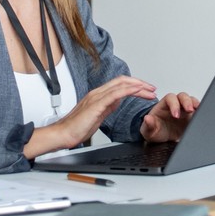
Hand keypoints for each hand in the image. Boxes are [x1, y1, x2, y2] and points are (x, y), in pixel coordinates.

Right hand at [25, 75, 155, 156]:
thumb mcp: (97, 116)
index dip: (135, 85)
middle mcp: (98, 93)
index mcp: (98, 96)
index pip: (120, 84)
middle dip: (140, 83)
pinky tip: (138, 92)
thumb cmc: (76, 128)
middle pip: (123, 81)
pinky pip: (116, 93)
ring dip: (139, 86)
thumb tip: (117, 102)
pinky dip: (129, 90)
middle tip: (152, 89)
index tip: (146, 90)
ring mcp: (97, 97)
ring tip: (150, 91)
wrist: (62, 135)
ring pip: (121, 85)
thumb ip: (107, 107)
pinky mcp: (96, 104)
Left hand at [139, 91, 199, 142]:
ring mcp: (184, 110)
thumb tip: (148, 118)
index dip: (174, 104)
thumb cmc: (155, 131)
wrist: (162, 139)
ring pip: (191, 100)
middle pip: (182, 96)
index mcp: (164, 105)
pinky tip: (201, 115)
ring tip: (197, 111)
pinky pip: (197, 110)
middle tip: (189, 110)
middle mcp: (175, 105)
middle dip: (187, 102)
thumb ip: (148, 125)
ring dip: (195, 104)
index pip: (170, 98)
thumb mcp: (148, 131)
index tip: (175, 115)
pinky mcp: (191, 116)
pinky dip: (200, 111)